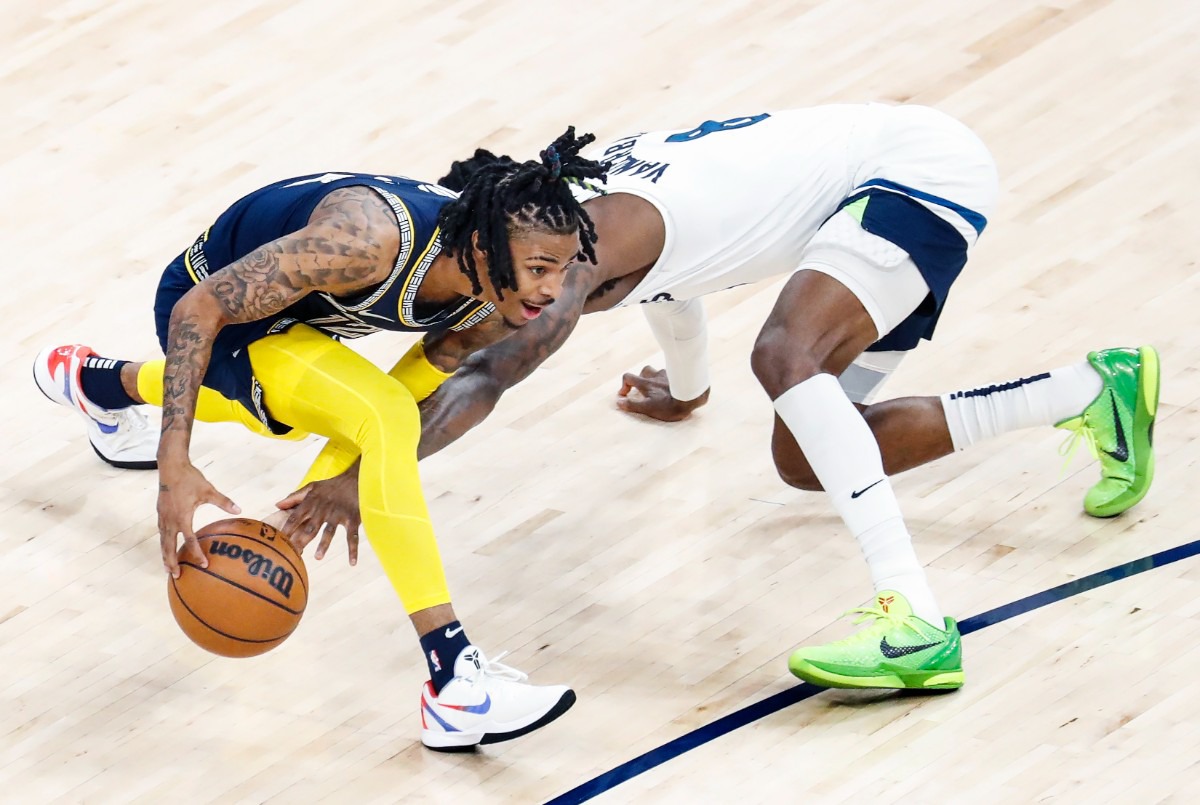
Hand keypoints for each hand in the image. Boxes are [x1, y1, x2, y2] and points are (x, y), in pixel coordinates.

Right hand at [157, 461, 240, 577]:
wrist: (170, 467)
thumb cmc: (190, 479)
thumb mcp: (209, 490)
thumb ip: (223, 502)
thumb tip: (239, 510)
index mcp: (182, 517)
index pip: (190, 541)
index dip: (197, 554)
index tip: (204, 564)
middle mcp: (170, 520)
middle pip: (169, 547)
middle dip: (172, 563)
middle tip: (176, 577)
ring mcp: (163, 517)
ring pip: (162, 542)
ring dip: (165, 556)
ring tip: (168, 568)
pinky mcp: (160, 513)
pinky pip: (161, 533)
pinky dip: (164, 544)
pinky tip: (167, 548)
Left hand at [273, 468, 360, 564]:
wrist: (355, 479)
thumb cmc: (331, 485)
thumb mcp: (311, 487)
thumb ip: (294, 497)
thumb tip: (277, 505)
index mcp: (311, 503)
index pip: (295, 517)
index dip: (287, 529)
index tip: (278, 541)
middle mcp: (323, 510)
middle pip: (310, 528)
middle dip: (301, 541)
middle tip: (292, 554)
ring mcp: (338, 515)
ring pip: (329, 532)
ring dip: (324, 544)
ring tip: (318, 557)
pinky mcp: (352, 519)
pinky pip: (352, 536)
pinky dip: (353, 549)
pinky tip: (352, 562)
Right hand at [616, 366, 709, 421]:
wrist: (691, 398)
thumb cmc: (669, 405)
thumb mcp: (648, 408)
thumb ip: (632, 405)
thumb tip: (618, 402)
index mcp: (646, 383)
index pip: (628, 377)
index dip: (624, 385)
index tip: (624, 394)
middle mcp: (655, 376)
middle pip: (644, 370)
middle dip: (641, 378)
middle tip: (644, 389)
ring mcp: (668, 375)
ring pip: (659, 371)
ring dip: (656, 378)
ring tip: (659, 388)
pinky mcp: (680, 376)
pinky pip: (672, 374)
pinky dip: (669, 379)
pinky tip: (674, 387)